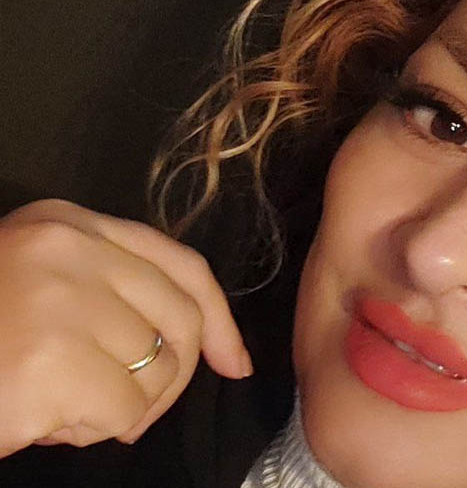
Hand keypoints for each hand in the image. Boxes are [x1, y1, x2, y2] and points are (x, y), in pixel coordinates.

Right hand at [0, 199, 251, 456]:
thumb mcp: (43, 288)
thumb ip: (115, 295)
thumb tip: (210, 347)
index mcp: (66, 224)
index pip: (180, 263)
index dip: (217, 318)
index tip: (232, 360)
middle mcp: (67, 248)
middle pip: (179, 320)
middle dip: (170, 377)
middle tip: (126, 408)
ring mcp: (58, 299)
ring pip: (158, 371)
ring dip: (124, 408)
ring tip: (64, 406)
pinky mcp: (48, 360)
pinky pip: (123, 412)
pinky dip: (92, 433)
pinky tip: (44, 424)